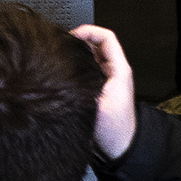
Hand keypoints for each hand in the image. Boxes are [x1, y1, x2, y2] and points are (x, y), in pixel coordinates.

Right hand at [71, 24, 137, 160]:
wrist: (120, 149)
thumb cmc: (115, 130)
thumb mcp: (97, 106)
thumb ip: (83, 88)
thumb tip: (63, 76)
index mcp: (119, 71)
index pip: (106, 38)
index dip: (89, 31)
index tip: (72, 35)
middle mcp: (113, 73)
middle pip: (96, 45)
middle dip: (79, 41)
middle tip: (62, 45)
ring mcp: (106, 81)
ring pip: (90, 58)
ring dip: (77, 55)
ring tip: (61, 56)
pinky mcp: (98, 90)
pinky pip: (86, 70)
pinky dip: (76, 67)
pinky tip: (64, 73)